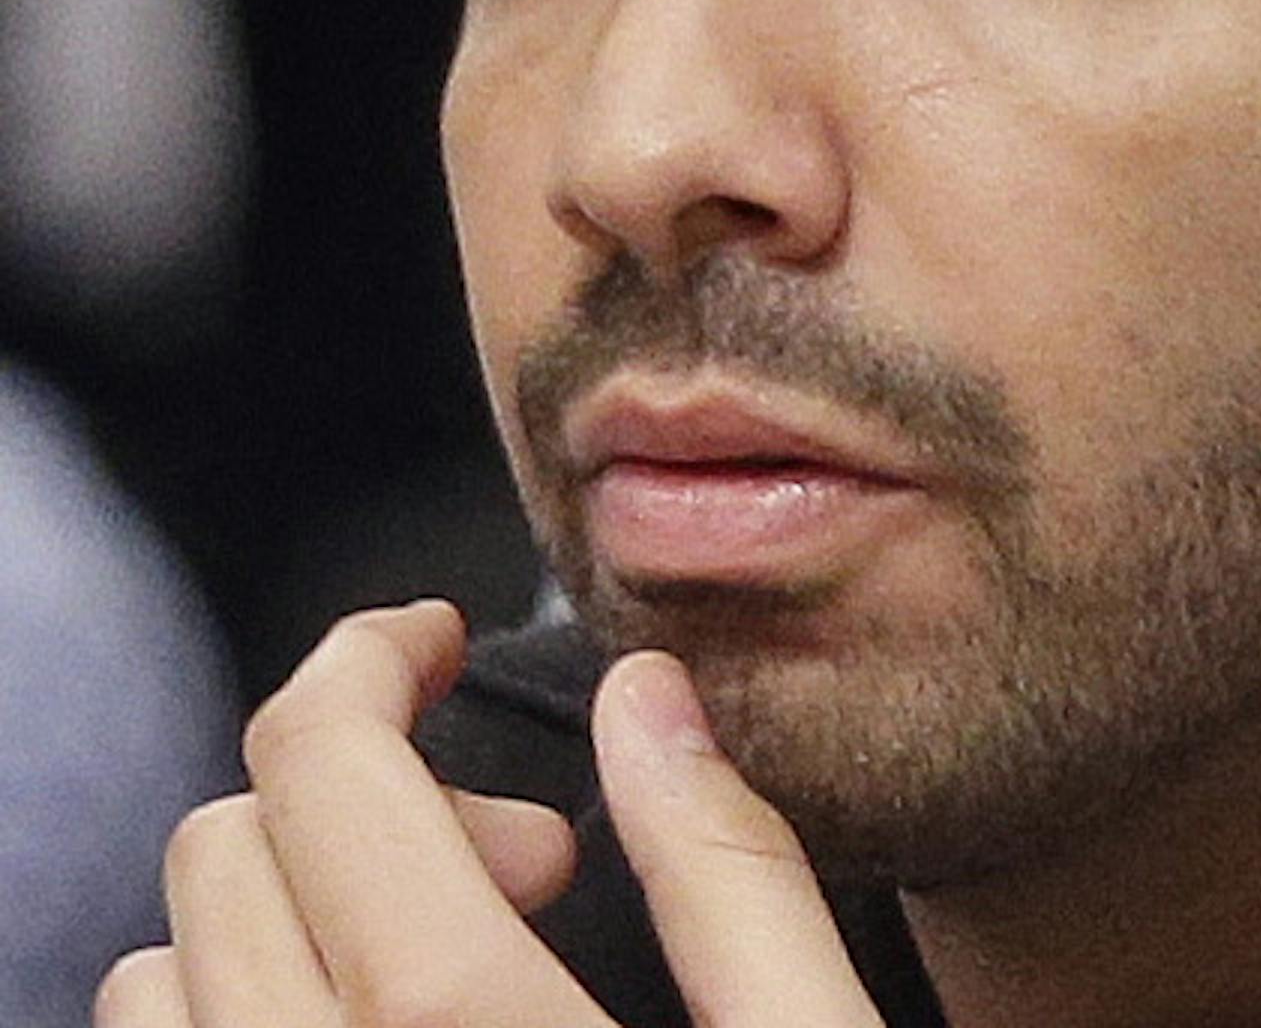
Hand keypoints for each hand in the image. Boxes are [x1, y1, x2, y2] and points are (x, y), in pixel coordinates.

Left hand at [95, 599, 883, 1025]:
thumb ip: (736, 875)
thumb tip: (649, 697)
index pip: (322, 769)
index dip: (367, 656)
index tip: (438, 636)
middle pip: (228, 854)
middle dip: (363, 792)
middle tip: (527, 849)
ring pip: (158, 985)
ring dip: (288, 911)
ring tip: (456, 956)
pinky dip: (239, 1011)